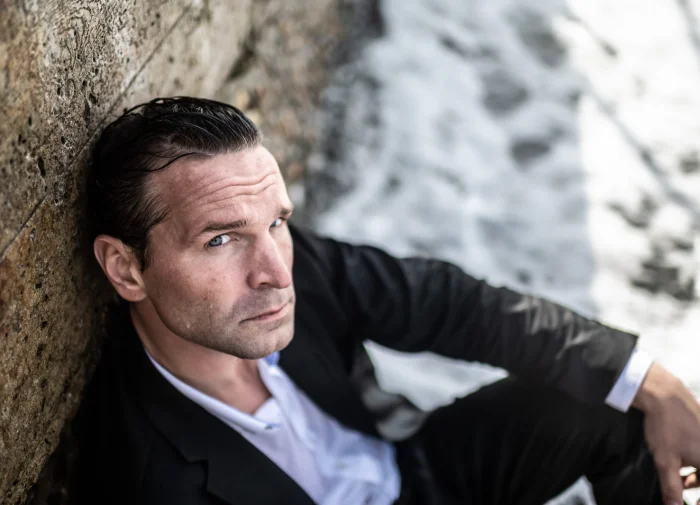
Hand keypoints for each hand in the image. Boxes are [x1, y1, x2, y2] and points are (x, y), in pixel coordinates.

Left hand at [633, 362, 699, 504]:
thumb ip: (672, 487)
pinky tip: (677, 455)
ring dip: (694, 472)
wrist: (663, 393)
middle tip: (682, 487)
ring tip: (677, 474)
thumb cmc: (665, 426)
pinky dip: (693, 457)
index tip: (694, 503)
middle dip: (697, 484)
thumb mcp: (666, 461)